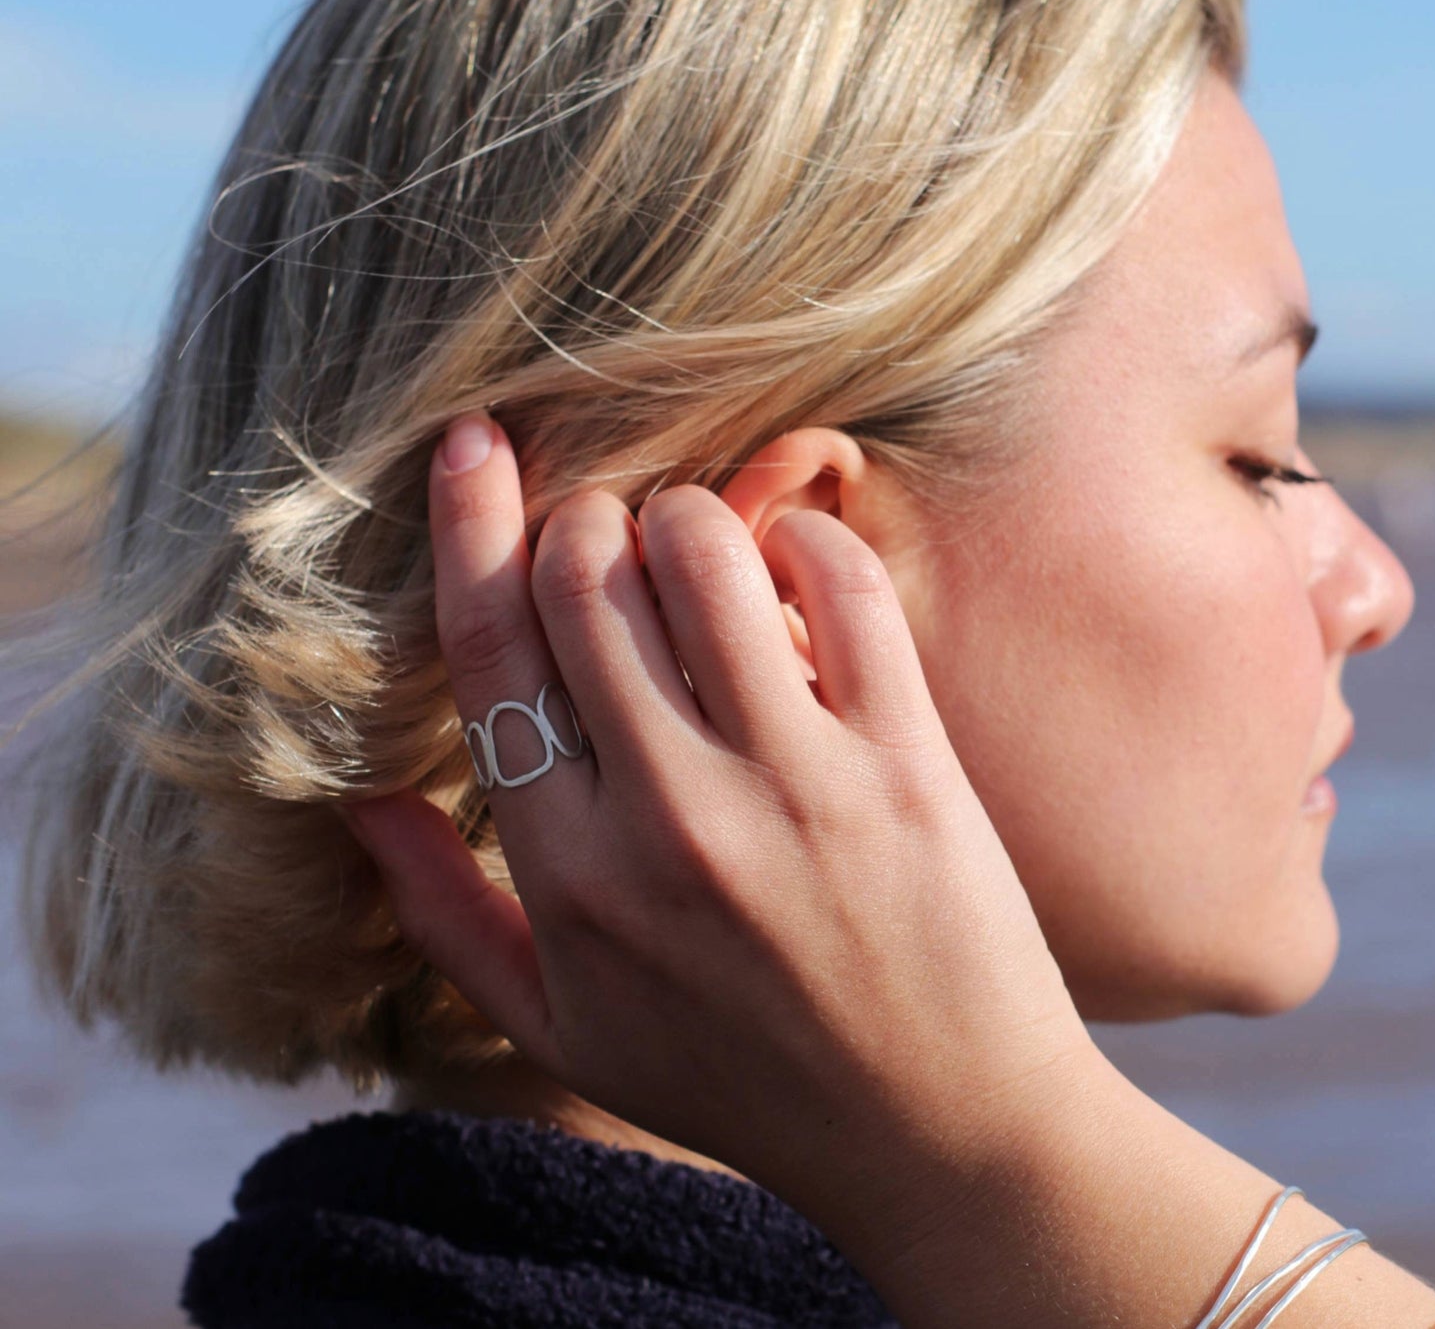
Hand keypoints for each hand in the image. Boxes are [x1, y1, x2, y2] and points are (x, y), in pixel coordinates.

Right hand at [343, 412, 1097, 1235]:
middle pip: (585, 575)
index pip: (491, 650)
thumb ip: (444, 918)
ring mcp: (795, 782)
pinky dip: (808, 539)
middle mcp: (670, 815)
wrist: (937, 1131)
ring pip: (702, 552)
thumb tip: (358, 801)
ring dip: (687, 516)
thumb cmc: (739, 1076)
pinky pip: (840, 583)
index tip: (471, 441)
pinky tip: (797, 570)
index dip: (468, 525)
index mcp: (571, 875)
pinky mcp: (907, 760)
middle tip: (612, 540)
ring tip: (700, 553)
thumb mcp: (562, 1028)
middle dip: (585, 520)